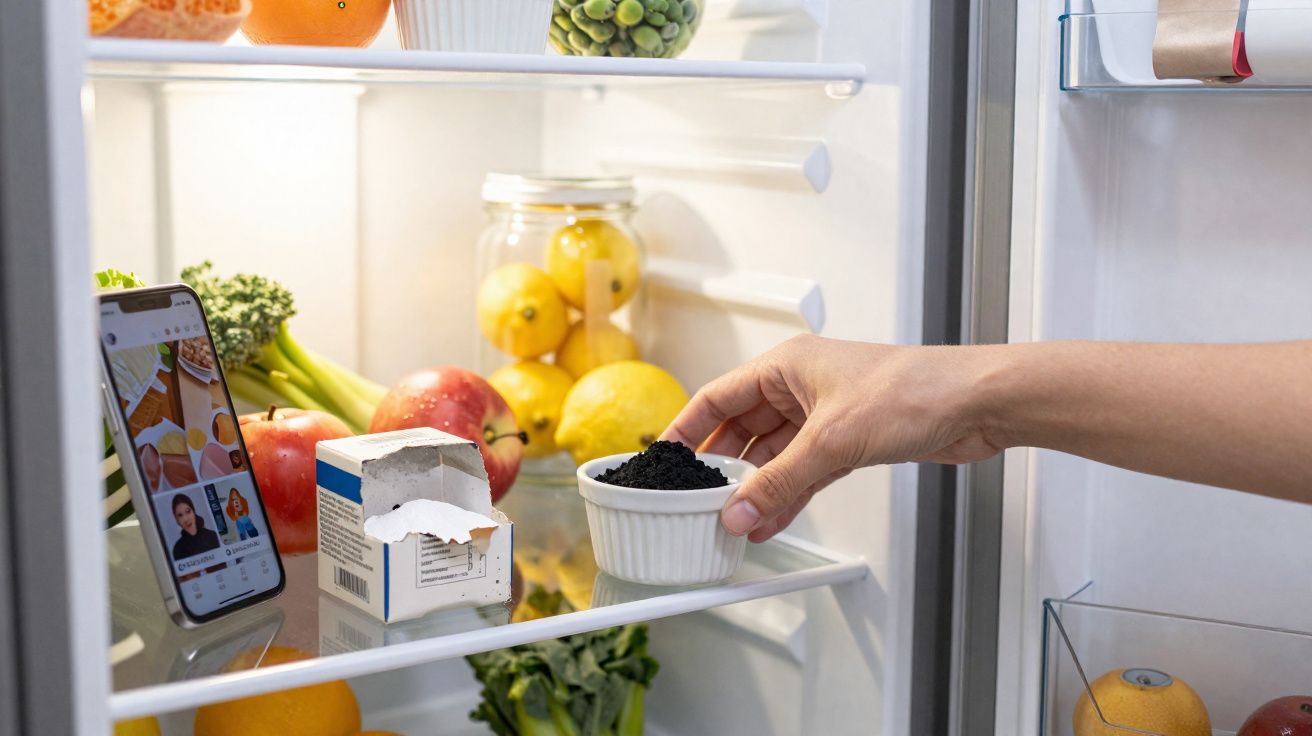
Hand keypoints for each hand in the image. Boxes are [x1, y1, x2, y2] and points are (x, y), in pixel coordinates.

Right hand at [661, 335, 1002, 541]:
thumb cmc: (915, 388)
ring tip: (732, 521)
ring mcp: (825, 414)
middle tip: (697, 500)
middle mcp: (801, 385)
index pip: (718, 398)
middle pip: (743, 430)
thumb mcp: (834, 441)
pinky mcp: (850, 440)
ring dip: (756, 488)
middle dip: (722, 468)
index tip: (664, 458)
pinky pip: (804, 471)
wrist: (976, 403)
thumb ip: (781, 483)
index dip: (688, 429)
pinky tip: (771, 519)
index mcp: (787, 365)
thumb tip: (740, 511)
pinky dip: (788, 495)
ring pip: (774, 456)